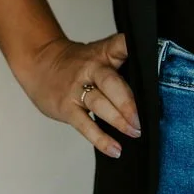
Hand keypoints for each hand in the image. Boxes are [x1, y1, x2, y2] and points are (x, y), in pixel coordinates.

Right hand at [12, 31, 141, 157]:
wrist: (39, 63)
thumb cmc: (77, 63)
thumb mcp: (99, 54)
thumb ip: (121, 65)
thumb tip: (153, 88)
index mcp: (103, 52)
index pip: (121, 44)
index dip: (135, 48)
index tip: (154, 55)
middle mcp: (91, 67)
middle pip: (111, 81)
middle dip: (127, 101)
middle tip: (141, 119)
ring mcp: (77, 88)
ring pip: (99, 103)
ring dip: (119, 120)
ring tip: (134, 132)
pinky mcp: (67, 107)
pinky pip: (85, 125)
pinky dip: (101, 139)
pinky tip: (115, 149)